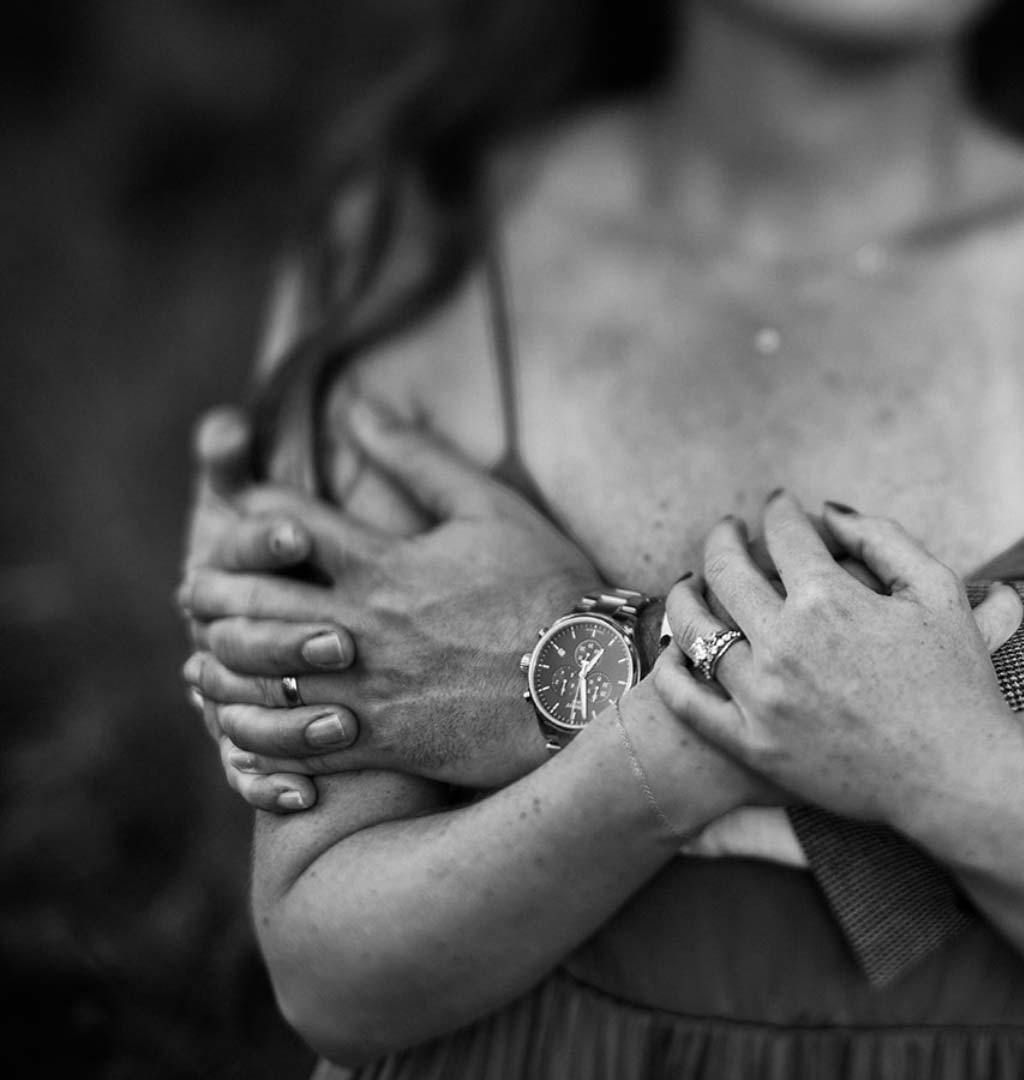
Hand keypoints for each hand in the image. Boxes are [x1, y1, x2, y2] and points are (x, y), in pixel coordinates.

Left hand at [181, 398, 605, 800]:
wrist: (593, 681)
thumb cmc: (551, 590)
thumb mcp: (490, 509)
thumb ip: (418, 458)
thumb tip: (358, 407)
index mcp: (383, 563)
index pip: (280, 524)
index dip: (245, 515)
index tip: (237, 517)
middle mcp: (363, 625)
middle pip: (250, 601)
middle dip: (211, 591)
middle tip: (197, 592)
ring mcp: (368, 688)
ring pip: (257, 674)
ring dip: (221, 662)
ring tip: (208, 656)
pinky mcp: (380, 742)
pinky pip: (291, 742)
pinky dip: (254, 731)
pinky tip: (245, 722)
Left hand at [653, 495, 1023, 824]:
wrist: (955, 777)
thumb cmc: (957, 680)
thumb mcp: (938, 590)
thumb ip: (882, 538)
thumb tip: (828, 510)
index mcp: (830, 600)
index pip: (782, 533)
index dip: (779, 510)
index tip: (779, 505)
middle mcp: (786, 643)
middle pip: (725, 571)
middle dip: (723, 538)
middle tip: (727, 529)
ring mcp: (764, 697)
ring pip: (694, 631)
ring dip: (685, 596)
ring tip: (690, 585)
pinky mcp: (753, 746)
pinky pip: (688, 703)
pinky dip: (671, 672)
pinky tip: (674, 653)